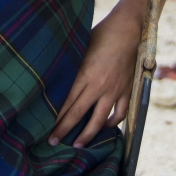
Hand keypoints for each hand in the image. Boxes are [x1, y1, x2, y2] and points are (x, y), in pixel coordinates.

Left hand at [48, 7, 141, 148]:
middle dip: (64, 130)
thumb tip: (58, 79)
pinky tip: (103, 127)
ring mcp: (115, 90)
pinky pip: (119, 113)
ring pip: (100, 120)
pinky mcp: (127, 90)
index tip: (47, 129)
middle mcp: (100, 85)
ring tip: (78, 145)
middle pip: (79, 114)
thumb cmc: (100, 34)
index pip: (67, 103)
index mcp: (85, 74)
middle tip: (52, 143)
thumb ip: (73, 67)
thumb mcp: (80, 48)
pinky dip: (111, 123)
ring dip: (88, 135)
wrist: (127, 29)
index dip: (57, 118)